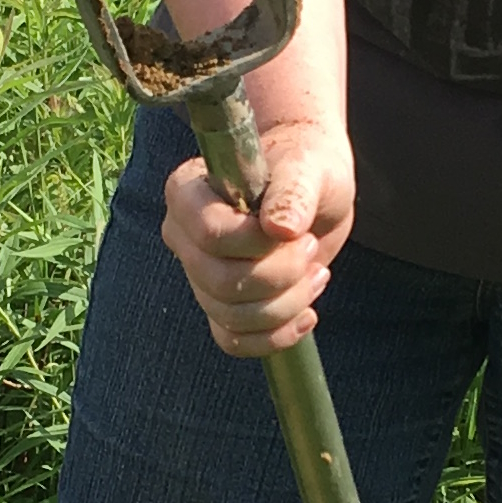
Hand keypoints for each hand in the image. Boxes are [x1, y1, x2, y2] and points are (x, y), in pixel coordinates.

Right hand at [162, 116, 355, 357]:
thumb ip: (294, 190)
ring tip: (318, 272)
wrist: (312, 184)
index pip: (209, 235)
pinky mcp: (221, 303)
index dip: (256, 244)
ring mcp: (198, 274)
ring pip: (230, 316)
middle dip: (279, 275)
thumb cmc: (305, 162)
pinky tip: (308, 315)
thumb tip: (281, 229)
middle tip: (311, 247)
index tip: (297, 231)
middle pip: (220, 282)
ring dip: (287, 304)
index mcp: (187, 191)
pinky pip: (233, 340)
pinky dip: (275, 336)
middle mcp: (183, 236)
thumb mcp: (308, 166)